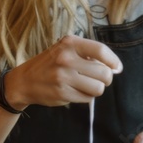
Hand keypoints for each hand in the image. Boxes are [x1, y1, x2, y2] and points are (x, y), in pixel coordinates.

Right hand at [6, 35, 122, 107]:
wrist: (24, 81)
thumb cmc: (51, 63)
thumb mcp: (66, 49)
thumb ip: (89, 54)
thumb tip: (115, 67)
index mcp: (69, 43)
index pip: (100, 50)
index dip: (113, 61)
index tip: (117, 67)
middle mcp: (66, 58)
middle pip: (104, 73)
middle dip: (105, 78)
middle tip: (98, 78)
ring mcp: (63, 77)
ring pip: (98, 88)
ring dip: (96, 89)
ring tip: (86, 85)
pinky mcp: (62, 93)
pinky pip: (87, 98)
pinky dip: (86, 96)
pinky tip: (75, 91)